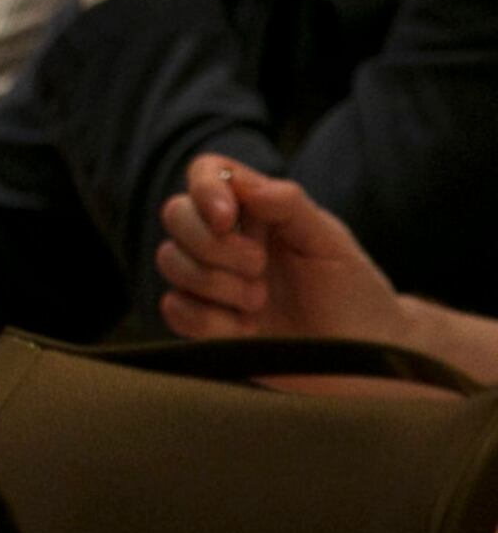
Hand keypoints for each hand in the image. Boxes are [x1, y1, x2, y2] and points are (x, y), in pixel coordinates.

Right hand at [156, 155, 407, 346]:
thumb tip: (242, 184)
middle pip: (177, 215)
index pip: (208, 173)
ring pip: (170, 260)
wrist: (362, 358)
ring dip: (214, 283)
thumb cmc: (354, 294)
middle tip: (259, 266)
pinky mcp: (203, 322)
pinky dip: (207, 320)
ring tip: (259, 302)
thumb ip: (288, 204)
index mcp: (257, 210)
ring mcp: (211, 280)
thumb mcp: (330, 242)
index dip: (205, 189)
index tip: (226, 218)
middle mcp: (226, 239)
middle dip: (212, 244)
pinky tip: (245, 329)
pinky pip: (174, 308)